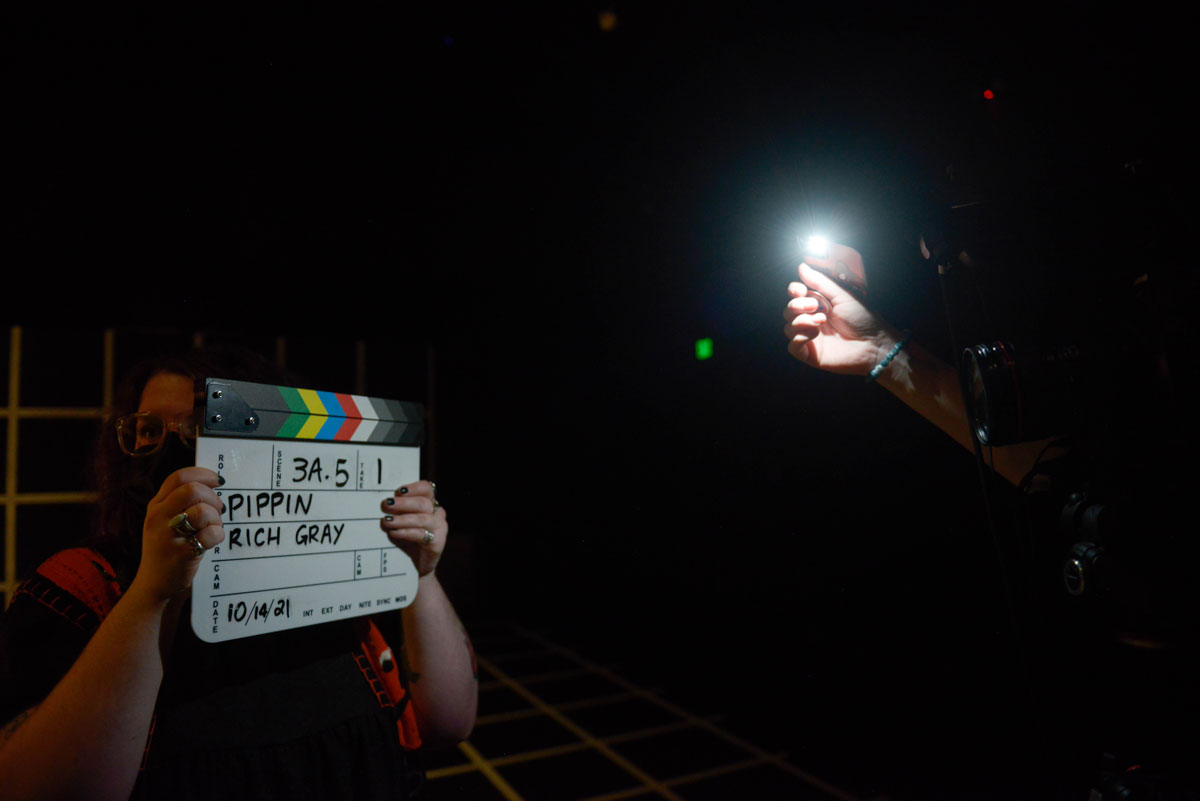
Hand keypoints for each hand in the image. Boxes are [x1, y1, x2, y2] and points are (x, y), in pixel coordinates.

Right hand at [129, 467, 225, 603]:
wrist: (154, 582)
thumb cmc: (168, 546)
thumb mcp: (165, 519)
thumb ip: (181, 500)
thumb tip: (211, 481)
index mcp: (156, 505)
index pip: (178, 477)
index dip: (203, 474)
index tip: (218, 481)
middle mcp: (158, 517)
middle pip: (192, 490)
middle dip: (213, 497)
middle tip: (217, 510)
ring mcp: (167, 536)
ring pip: (202, 511)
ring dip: (216, 518)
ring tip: (211, 527)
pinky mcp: (181, 554)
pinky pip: (210, 534)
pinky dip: (217, 535)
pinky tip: (211, 540)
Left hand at [380, 481, 445, 577]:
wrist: (416, 566)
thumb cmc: (406, 540)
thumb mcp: (400, 522)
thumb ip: (396, 512)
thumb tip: (383, 504)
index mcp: (430, 504)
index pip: (427, 489)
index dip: (414, 488)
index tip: (398, 491)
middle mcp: (437, 513)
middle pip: (423, 503)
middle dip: (403, 503)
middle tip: (386, 504)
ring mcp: (440, 527)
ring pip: (422, 518)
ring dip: (402, 519)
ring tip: (387, 521)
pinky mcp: (438, 542)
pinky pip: (421, 534)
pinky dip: (406, 532)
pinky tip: (394, 533)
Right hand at [783, 261, 897, 375]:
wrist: (874, 343)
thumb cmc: (863, 318)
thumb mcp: (842, 295)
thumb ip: (820, 282)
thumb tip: (801, 266)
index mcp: (818, 304)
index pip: (795, 295)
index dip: (793, 291)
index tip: (801, 290)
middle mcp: (811, 319)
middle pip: (788, 310)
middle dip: (796, 306)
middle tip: (814, 306)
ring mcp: (809, 337)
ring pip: (788, 328)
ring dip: (801, 322)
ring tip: (820, 322)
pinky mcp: (809, 354)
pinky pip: (792, 346)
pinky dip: (799, 338)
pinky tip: (814, 335)